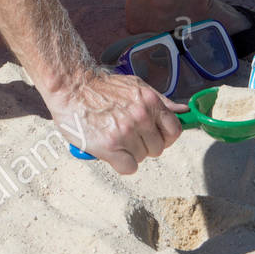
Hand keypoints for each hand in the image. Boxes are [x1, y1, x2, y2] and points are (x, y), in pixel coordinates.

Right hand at [48, 70, 184, 174]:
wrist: (70, 86)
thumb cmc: (100, 86)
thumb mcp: (135, 86)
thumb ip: (160, 101)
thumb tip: (184, 111)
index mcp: (150, 102)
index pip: (174, 131)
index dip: (164, 136)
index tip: (152, 135)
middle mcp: (141, 117)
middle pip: (158, 148)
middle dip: (144, 144)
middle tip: (126, 134)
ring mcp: (125, 132)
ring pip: (142, 158)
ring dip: (129, 152)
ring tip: (114, 137)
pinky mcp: (110, 146)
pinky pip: (129, 168)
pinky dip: (120, 163)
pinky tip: (111, 151)